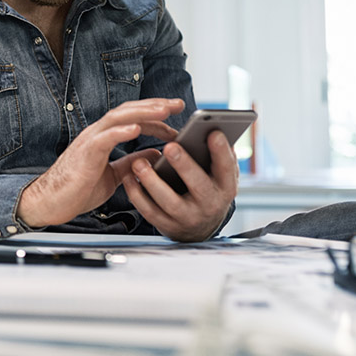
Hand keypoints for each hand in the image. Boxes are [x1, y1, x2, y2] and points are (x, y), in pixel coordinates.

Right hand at [17, 98, 184, 227]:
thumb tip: (155, 155)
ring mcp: (89, 140)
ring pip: (117, 118)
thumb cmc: (78, 189)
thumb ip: (132, 163)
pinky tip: (137, 129)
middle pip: (128, 111)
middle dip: (154, 106)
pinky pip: (104, 138)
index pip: (132, 119)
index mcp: (103, 138)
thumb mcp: (114, 176)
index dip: (155, 118)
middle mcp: (96, 133)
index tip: (175, 120)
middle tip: (178, 104)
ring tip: (164, 111)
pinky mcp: (85, 153)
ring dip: (142, 113)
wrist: (52, 202)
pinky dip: (120, 131)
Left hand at [122, 129, 238, 241]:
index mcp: (224, 187)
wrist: (198, 228)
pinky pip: (149, 211)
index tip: (213, 132)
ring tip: (139, 163)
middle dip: (185, 165)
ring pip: (170, 202)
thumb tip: (212, 127)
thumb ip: (217, 154)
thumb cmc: (207, 188)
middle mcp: (209, 205)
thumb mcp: (218, 174)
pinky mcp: (167, 226)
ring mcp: (187, 218)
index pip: (227, 168)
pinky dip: (137, 194)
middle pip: (199, 186)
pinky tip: (128, 177)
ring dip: (152, 182)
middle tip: (170, 146)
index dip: (222, 151)